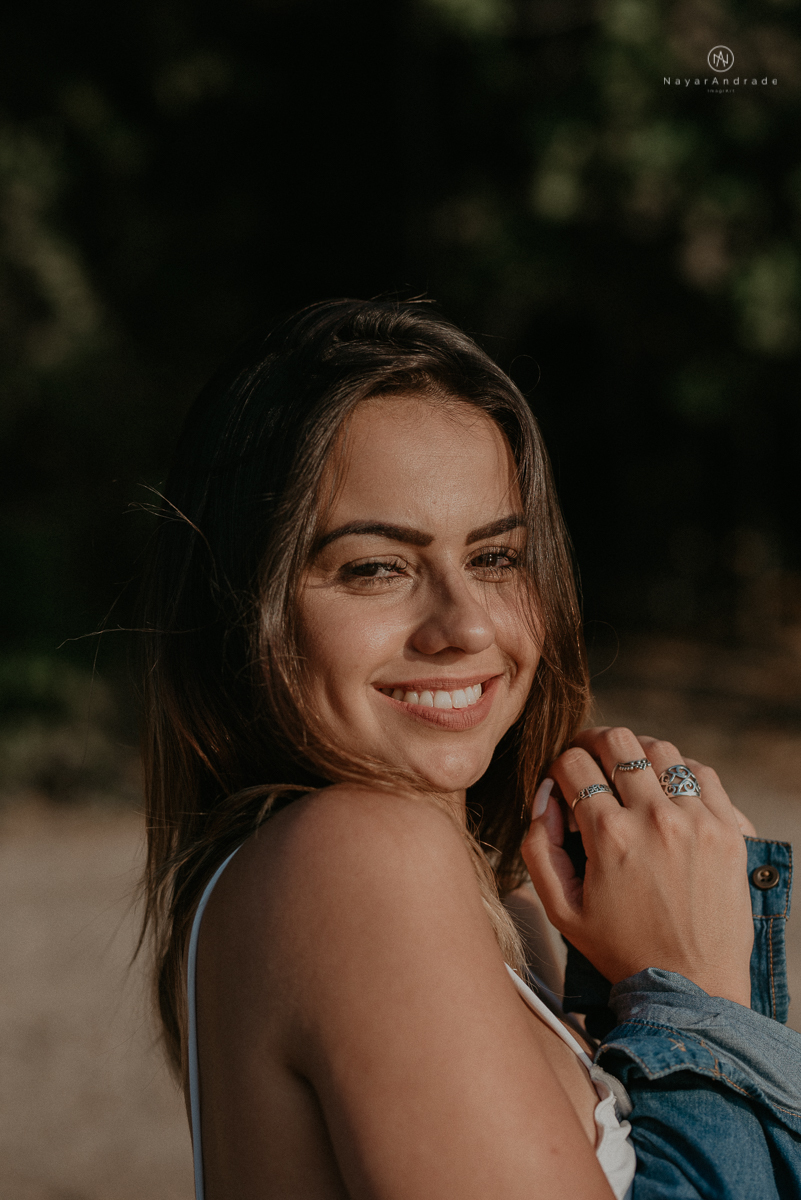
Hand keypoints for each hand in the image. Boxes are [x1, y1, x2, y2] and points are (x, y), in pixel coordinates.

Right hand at [521, 727, 753, 1006]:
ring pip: (660, 749)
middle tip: (589, 761)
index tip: (562, 784)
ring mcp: (697, 820)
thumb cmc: (622, 951)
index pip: (573, 763)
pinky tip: (667, 790)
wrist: (692, 988)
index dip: (558, 767)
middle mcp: (654, 819)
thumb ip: (538, 849)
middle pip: (616, 740)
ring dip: (636, 754)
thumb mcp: (561, 910)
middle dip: (593, 743)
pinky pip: (702, 772)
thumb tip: (544, 802)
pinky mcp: (729, 829)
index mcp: (609, 836)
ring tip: (629, 775)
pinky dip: (679, 771)